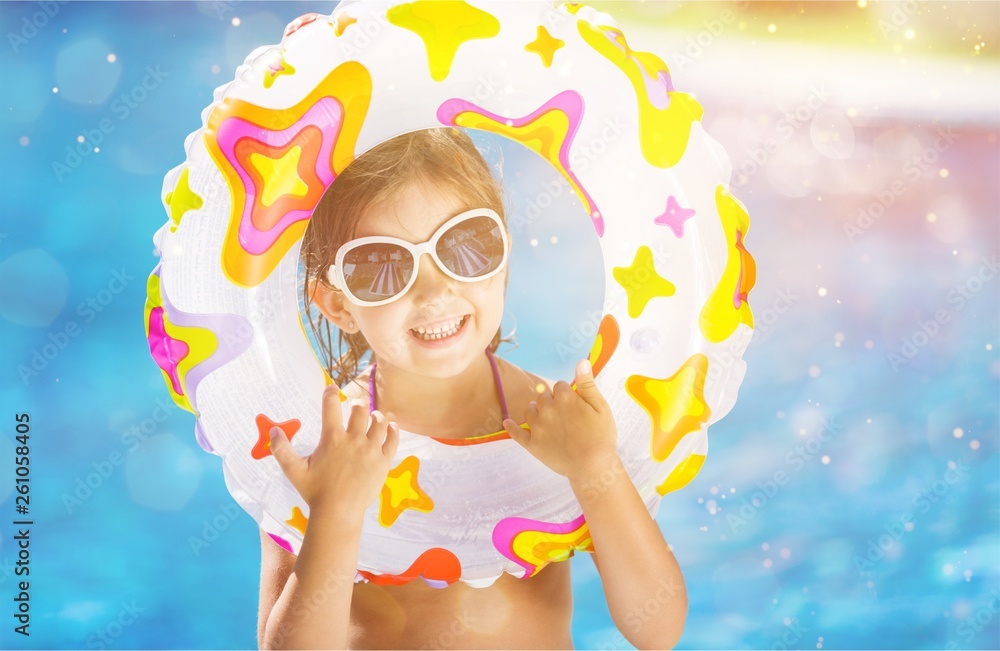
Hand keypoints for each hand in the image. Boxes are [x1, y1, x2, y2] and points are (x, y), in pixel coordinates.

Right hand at [269, 385, 399, 515]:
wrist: (338, 512)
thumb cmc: (315, 492)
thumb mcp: (293, 470)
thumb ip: (281, 449)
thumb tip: (273, 431)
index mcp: (332, 439)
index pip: (331, 406)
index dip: (331, 394)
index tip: (332, 389)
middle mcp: (353, 440)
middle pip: (360, 411)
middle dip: (357, 405)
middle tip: (356, 407)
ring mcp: (371, 450)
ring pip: (379, 423)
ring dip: (377, 416)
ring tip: (374, 416)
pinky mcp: (383, 462)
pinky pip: (393, 440)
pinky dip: (393, 431)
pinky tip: (392, 427)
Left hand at [502, 359, 619, 481]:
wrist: (592, 467)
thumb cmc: (601, 437)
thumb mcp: (600, 407)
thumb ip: (587, 384)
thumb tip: (581, 361)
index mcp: (565, 398)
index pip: (560, 386)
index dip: (567, 394)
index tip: (574, 403)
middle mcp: (547, 409)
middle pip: (544, 397)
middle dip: (551, 402)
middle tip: (563, 415)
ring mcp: (537, 427)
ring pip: (530, 410)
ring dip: (535, 411)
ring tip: (544, 418)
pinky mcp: (531, 444)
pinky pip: (516, 432)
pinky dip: (510, 426)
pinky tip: (507, 422)